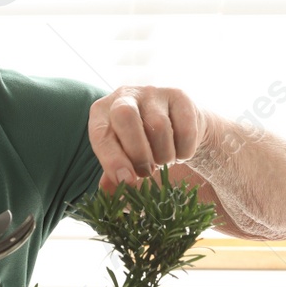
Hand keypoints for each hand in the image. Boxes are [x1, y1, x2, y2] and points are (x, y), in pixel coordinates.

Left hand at [88, 85, 206, 192]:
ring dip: (164, 155)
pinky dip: (184, 150)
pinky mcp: (178, 95)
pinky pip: (184, 129)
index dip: (112, 160)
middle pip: (126, 116)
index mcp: (102, 112)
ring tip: (164, 161)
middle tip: (147, 172)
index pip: (101, 133)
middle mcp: (124, 96)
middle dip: (138, 152)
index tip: (127, 181)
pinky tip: (180, 152)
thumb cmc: (142, 146)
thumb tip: (108, 194)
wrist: (177, 127)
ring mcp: (152, 92)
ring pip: (158, 126)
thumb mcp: (123, 160)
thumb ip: (113, 177)